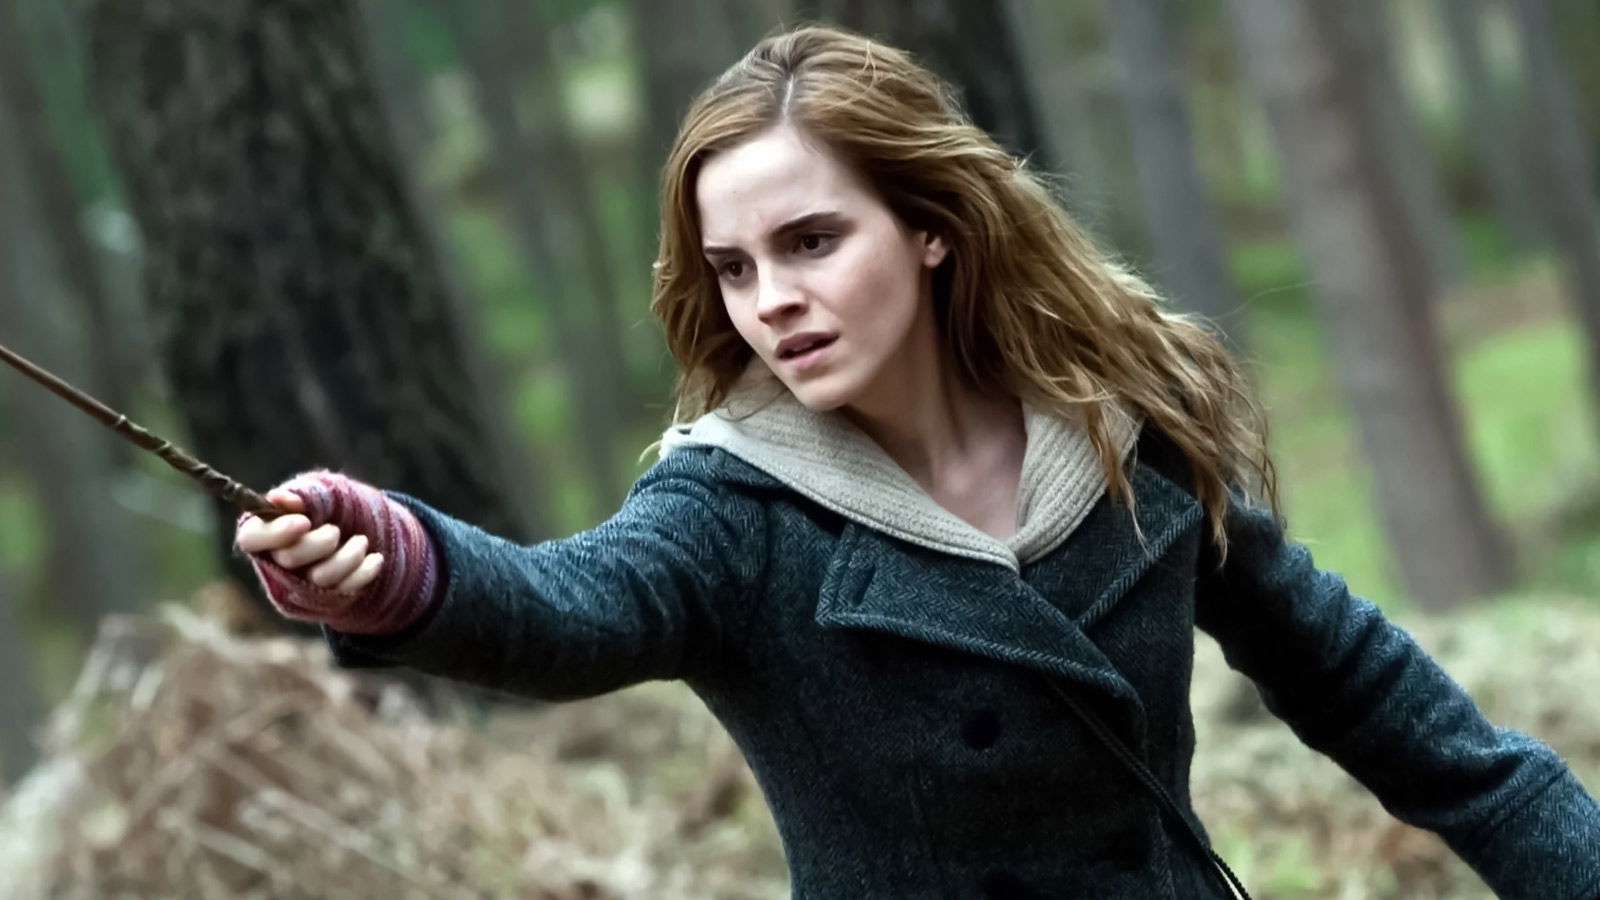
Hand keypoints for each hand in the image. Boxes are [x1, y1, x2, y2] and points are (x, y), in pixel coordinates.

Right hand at [235, 488, 384, 594]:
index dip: (275, 532)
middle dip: (319, 542)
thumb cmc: (335, 504)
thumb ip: (304, 493)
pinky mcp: (324, 600)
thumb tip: (282, 499)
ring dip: (349, 556)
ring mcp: (300, 584)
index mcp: (265, 531)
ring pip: (320, 578)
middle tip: (335, 530)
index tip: (304, 521)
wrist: (369, 527)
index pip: (251, 538)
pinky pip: (345, 590)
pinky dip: (365, 571)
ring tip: (361, 541)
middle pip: (288, 559)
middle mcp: (276, 562)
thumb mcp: (323, 490)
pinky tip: (374, 559)